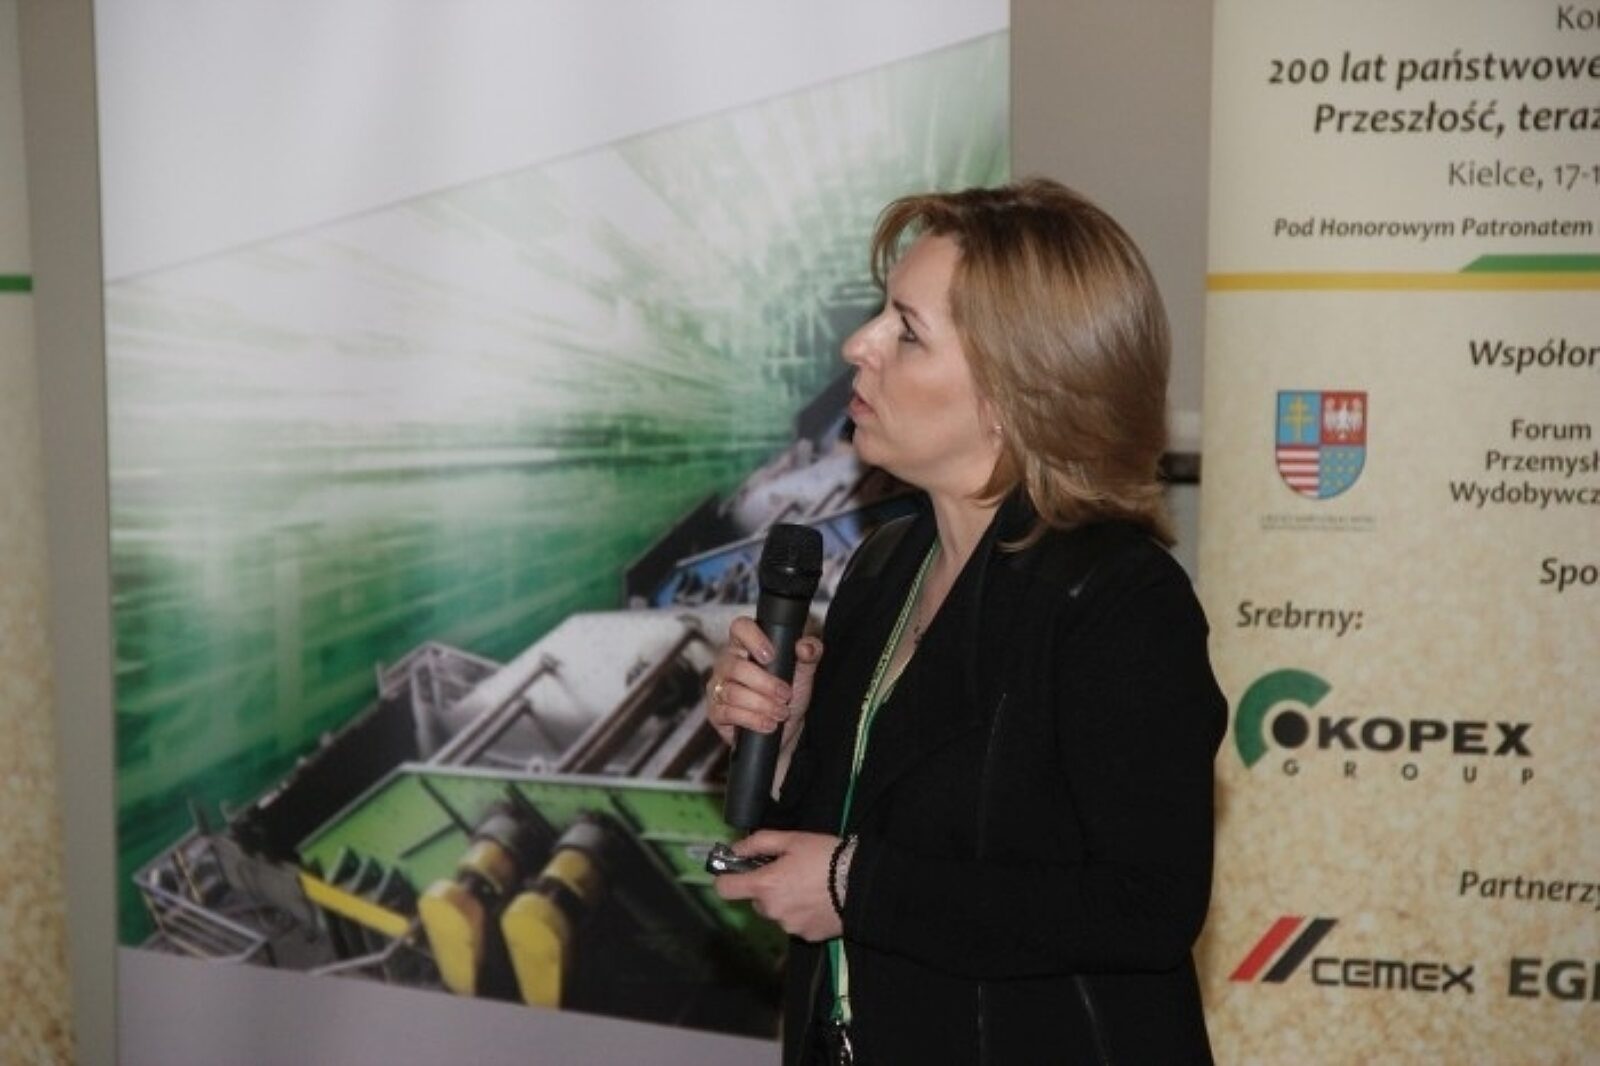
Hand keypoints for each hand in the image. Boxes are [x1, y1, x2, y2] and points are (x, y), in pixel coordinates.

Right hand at [705, 616, 822, 751]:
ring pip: (732, 692)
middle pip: (735, 666)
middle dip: (765, 684)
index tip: (771, 656)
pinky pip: (728, 713)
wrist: (784, 730)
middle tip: (786, 694)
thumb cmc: (789, 694)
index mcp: (745, 645)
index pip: (740, 627)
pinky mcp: (715, 712)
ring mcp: (718, 687)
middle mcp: (727, 663)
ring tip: (781, 713)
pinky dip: (752, 720)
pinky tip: (768, 724)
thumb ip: (810, 653)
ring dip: (762, 705)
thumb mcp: (804, 672)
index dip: (753, 638)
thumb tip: (805, 647)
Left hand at [711, 830, 842, 941]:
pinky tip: (820, 900)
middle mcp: (772, 911)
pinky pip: (795, 923)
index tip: (739, 871)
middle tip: (790, 872)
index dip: (728, 878)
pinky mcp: (807, 937)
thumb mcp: (791, 839)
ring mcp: (789, 927)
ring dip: (785, 901)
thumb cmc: (825, 856)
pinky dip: (802, 913)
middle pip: (756, 901)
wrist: (863, 883)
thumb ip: (757, 843)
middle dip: (767, 888)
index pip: (725, 889)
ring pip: (777, 913)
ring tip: (810, 886)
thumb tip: (734, 849)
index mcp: (764, 886)